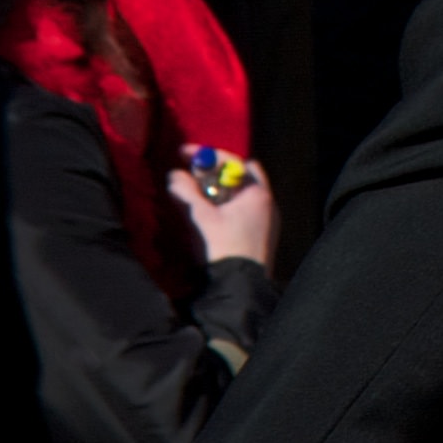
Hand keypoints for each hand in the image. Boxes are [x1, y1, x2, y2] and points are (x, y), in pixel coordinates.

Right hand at [167, 156, 277, 272]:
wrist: (242, 287)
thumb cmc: (224, 248)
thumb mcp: (200, 217)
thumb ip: (186, 192)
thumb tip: (174, 175)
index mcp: (257, 194)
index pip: (233, 161)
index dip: (207, 155)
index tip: (184, 155)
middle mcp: (267, 203)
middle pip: (240, 176)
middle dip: (214, 173)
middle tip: (192, 176)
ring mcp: (267, 221)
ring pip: (241, 195)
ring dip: (219, 191)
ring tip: (196, 197)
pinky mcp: (262, 236)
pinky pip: (244, 211)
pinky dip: (226, 207)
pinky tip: (209, 217)